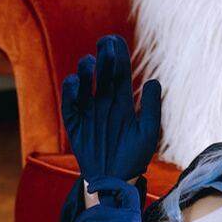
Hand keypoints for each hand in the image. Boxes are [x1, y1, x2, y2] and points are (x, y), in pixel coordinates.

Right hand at [60, 34, 161, 183]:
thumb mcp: (147, 134)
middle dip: (103, 54)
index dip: (117, 53)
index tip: (114, 40)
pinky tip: (77, 84)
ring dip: (85, 69)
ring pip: (83, 81)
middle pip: (101, 71)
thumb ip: (152, 109)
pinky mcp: (73, 123)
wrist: (114, 181)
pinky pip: (69, 102)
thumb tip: (153, 81)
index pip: (119, 70)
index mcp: (121, 100)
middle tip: (104, 44)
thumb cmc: (134, 158)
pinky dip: (70, 90)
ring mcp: (87, 110)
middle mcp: (103, 101)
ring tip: (91, 65)